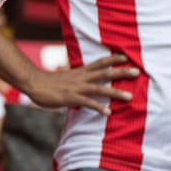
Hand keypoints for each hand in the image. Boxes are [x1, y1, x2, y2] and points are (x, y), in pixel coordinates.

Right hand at [24, 53, 138, 113]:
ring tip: (130, 97)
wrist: (33, 83)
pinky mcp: (71, 98)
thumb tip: (79, 80)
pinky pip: (87, 103)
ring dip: (115, 92)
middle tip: (137, 71)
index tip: (126, 57)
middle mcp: (81, 77)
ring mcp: (77, 87)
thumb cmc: (48, 82)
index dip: (112, 59)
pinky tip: (108, 112)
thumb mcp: (64, 77)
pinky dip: (98, 107)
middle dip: (121, 72)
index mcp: (80, 72)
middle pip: (104, 73)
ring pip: (99, 88)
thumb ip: (75, 78)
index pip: (99, 63)